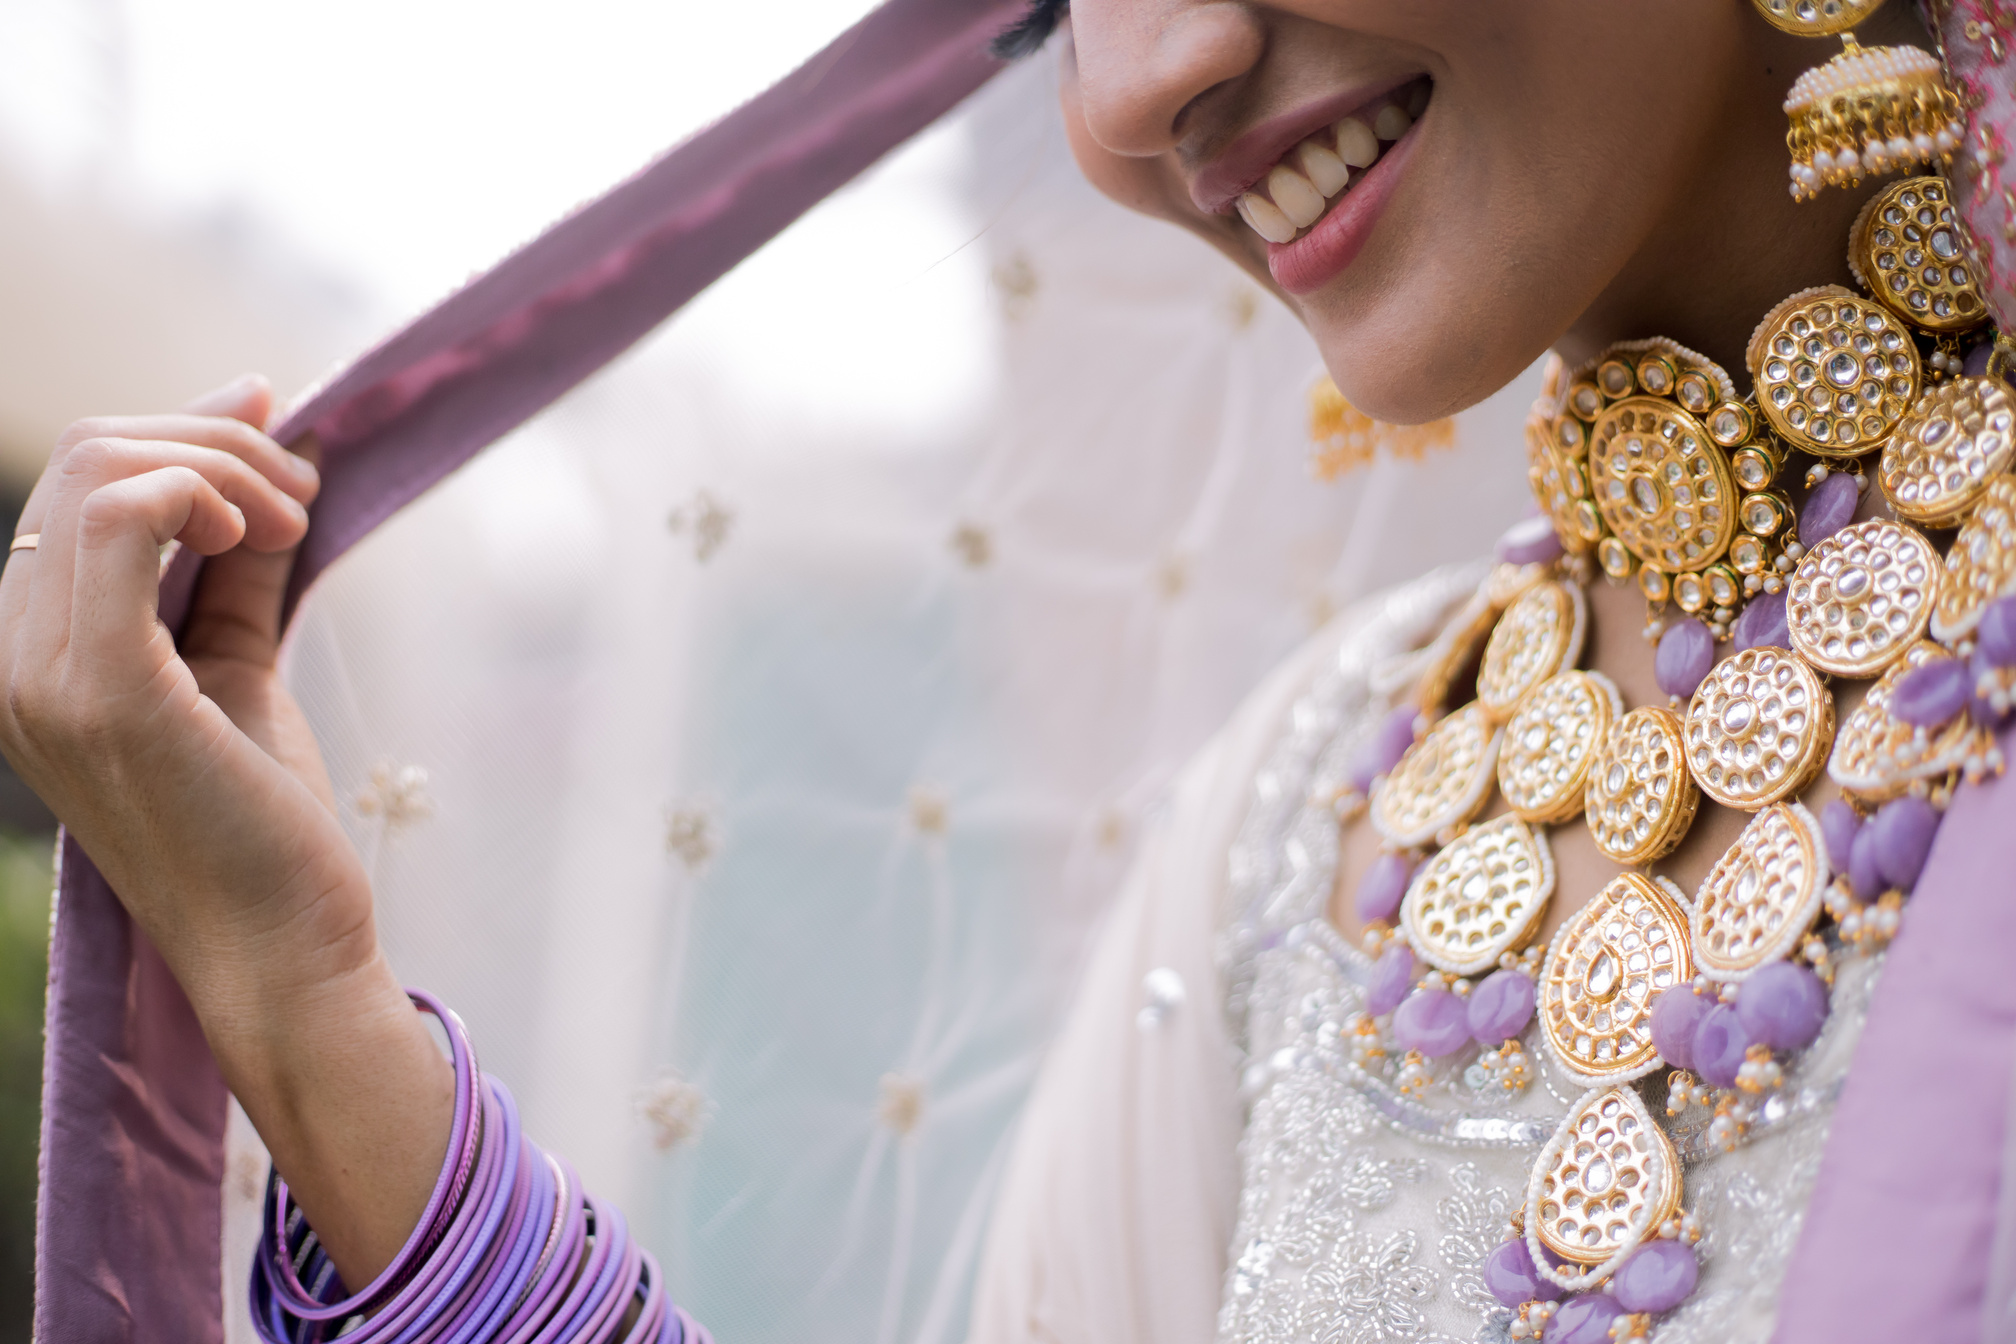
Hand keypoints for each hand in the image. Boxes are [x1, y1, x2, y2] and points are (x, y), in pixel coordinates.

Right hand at [0, 375, 450, 1285]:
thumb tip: (263, 448)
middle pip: (84, 460)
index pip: (75, 487)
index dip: (181, 438)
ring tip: (297, 521)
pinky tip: (265, 535)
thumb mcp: (240, 666)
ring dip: (223, 468)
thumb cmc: (264, 823)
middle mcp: (16, 659)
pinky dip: (200, 495)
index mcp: (35, 651)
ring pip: (101, 474)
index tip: (279, 441)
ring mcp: (44, 677)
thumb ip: (237, 568)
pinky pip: (120, 525)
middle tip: (304, 502)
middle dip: (212, 447)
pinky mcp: (105, 693)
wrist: (283, 951)